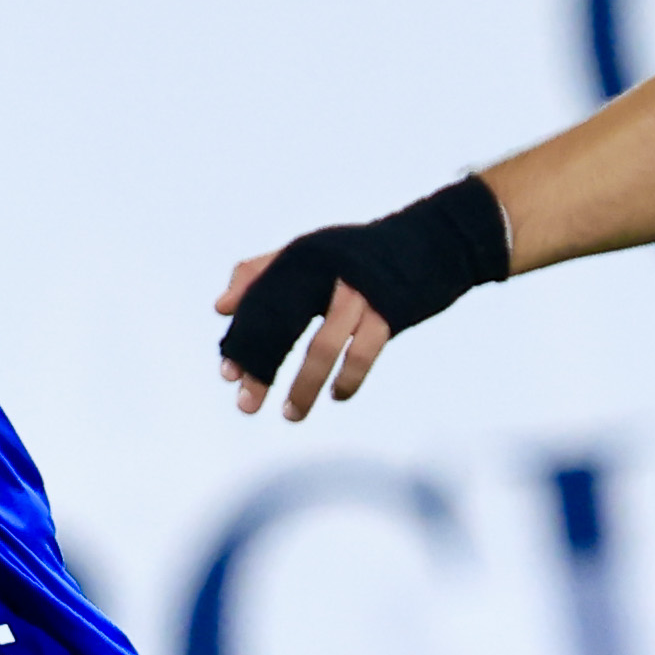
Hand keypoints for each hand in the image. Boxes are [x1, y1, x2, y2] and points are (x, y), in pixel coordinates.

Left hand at [214, 174, 511, 417]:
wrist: (435, 239)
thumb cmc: (362, 254)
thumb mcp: (310, 253)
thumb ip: (261, 274)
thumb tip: (220, 308)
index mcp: (302, 259)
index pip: (261, 303)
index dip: (242, 340)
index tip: (228, 376)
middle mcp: (327, 272)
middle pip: (283, 326)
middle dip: (262, 369)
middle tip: (246, 404)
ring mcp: (360, 291)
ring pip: (323, 347)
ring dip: (305, 386)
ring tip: (291, 414)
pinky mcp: (390, 309)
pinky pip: (363, 352)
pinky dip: (348, 378)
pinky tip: (337, 395)